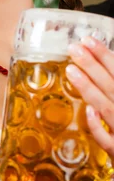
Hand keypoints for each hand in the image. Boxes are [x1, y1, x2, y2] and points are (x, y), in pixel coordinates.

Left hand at [67, 37, 113, 155]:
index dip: (105, 56)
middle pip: (113, 86)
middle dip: (94, 65)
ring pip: (108, 109)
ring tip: (71, 69)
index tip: (89, 40)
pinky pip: (109, 141)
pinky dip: (100, 126)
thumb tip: (99, 78)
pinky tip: (89, 112)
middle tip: (74, 47)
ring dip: (90, 89)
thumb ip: (111, 89)